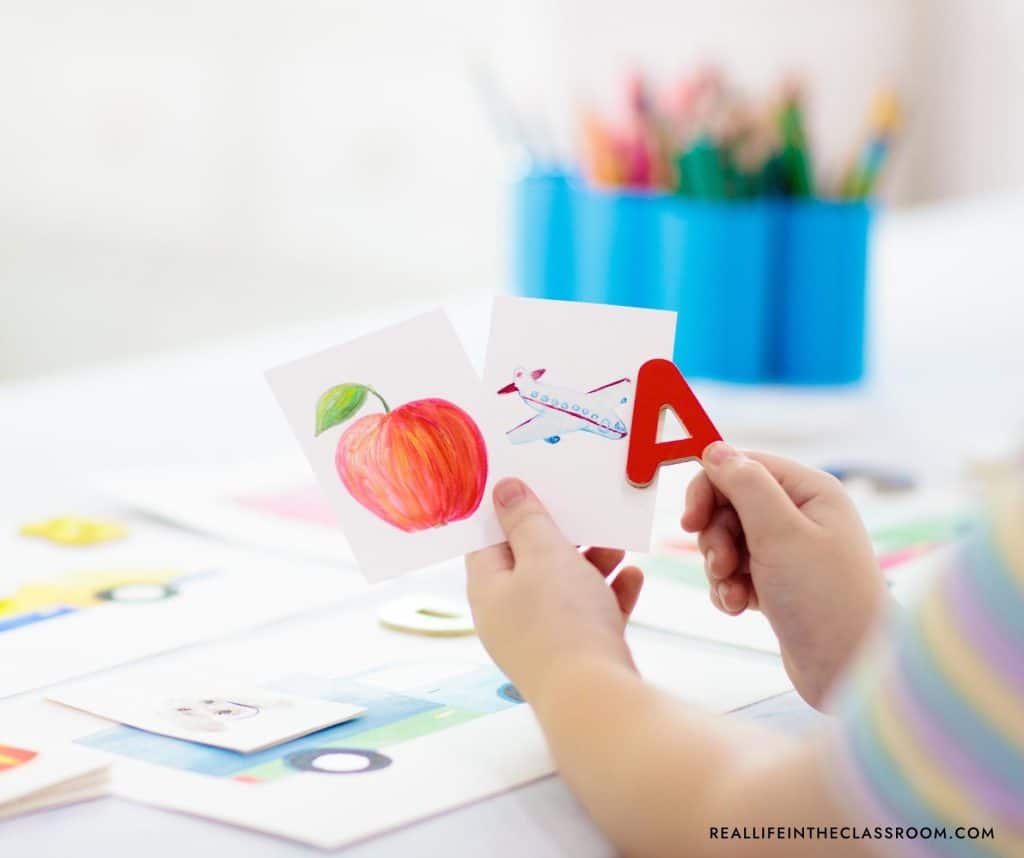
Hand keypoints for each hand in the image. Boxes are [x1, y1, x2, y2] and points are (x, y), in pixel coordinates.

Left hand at [465, 478, 643, 702]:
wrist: (596, 700)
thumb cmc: (562, 620)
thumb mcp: (544, 555)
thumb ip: (526, 519)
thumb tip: (503, 489)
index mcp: (488, 590)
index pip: (488, 541)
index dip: (509, 513)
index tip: (535, 487)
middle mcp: (508, 616)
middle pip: (531, 563)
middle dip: (563, 537)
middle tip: (586, 512)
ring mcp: (542, 639)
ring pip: (565, 588)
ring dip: (592, 562)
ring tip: (618, 544)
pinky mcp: (575, 656)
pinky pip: (590, 615)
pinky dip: (610, 594)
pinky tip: (633, 577)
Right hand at [682, 443, 885, 707]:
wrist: (851, 670)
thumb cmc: (824, 597)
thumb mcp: (780, 533)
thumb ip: (744, 485)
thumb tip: (713, 448)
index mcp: (808, 490)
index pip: (742, 465)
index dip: (709, 488)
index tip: (690, 521)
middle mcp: (800, 514)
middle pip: (728, 503)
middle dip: (714, 536)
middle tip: (721, 564)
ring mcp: (788, 550)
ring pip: (726, 540)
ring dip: (718, 566)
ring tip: (733, 592)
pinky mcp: (777, 582)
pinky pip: (733, 572)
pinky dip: (727, 588)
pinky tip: (739, 608)